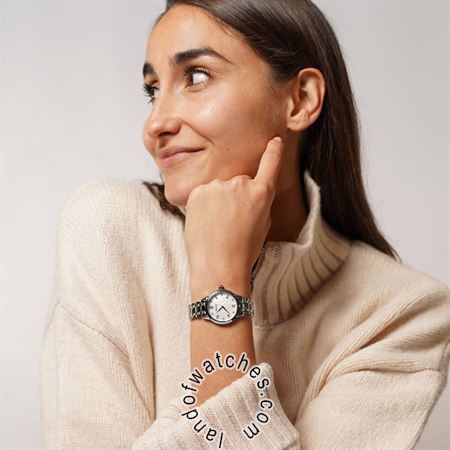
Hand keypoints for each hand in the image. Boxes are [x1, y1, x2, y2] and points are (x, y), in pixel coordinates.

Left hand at [184, 136, 283, 280]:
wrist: (218, 265)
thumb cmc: (243, 250)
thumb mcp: (262, 224)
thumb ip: (258, 202)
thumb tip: (249, 191)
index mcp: (261, 193)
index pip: (270, 164)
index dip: (273, 152)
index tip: (275, 141)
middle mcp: (240, 184)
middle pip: (239, 182)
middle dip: (236, 196)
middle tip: (232, 221)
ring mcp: (218, 186)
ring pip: (220, 188)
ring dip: (219, 200)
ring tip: (218, 225)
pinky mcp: (198, 191)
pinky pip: (204, 193)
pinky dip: (204, 204)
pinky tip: (206, 222)